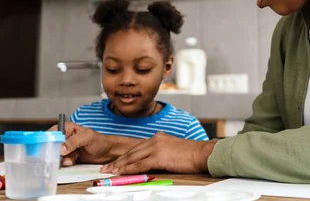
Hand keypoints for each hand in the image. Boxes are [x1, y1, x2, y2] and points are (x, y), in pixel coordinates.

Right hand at [48, 121, 112, 165]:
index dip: (48, 139)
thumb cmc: (100, 141)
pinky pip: (63, 161)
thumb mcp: (87, 137)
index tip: (47, 147)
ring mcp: (67, 148)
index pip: (52, 132)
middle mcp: (66, 137)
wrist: (108, 153)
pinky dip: (67, 162)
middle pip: (52, 145)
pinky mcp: (70, 157)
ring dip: (62, 159)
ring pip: (57, 155)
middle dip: (54, 152)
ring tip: (72, 158)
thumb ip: (74, 141)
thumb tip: (62, 149)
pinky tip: (73, 161)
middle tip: (59, 156)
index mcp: (68, 128)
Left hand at [100, 132, 216, 174]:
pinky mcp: (159, 156)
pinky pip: (140, 164)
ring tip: (110, 171)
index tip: (115, 162)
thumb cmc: (192, 154)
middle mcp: (155, 139)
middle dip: (118, 160)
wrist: (203, 153)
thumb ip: (161, 153)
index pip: (137, 147)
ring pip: (133, 157)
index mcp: (158, 137)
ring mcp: (157, 147)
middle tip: (106, 167)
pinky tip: (122, 172)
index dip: (125, 156)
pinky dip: (130, 169)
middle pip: (132, 151)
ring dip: (120, 165)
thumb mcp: (173, 150)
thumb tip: (152, 163)